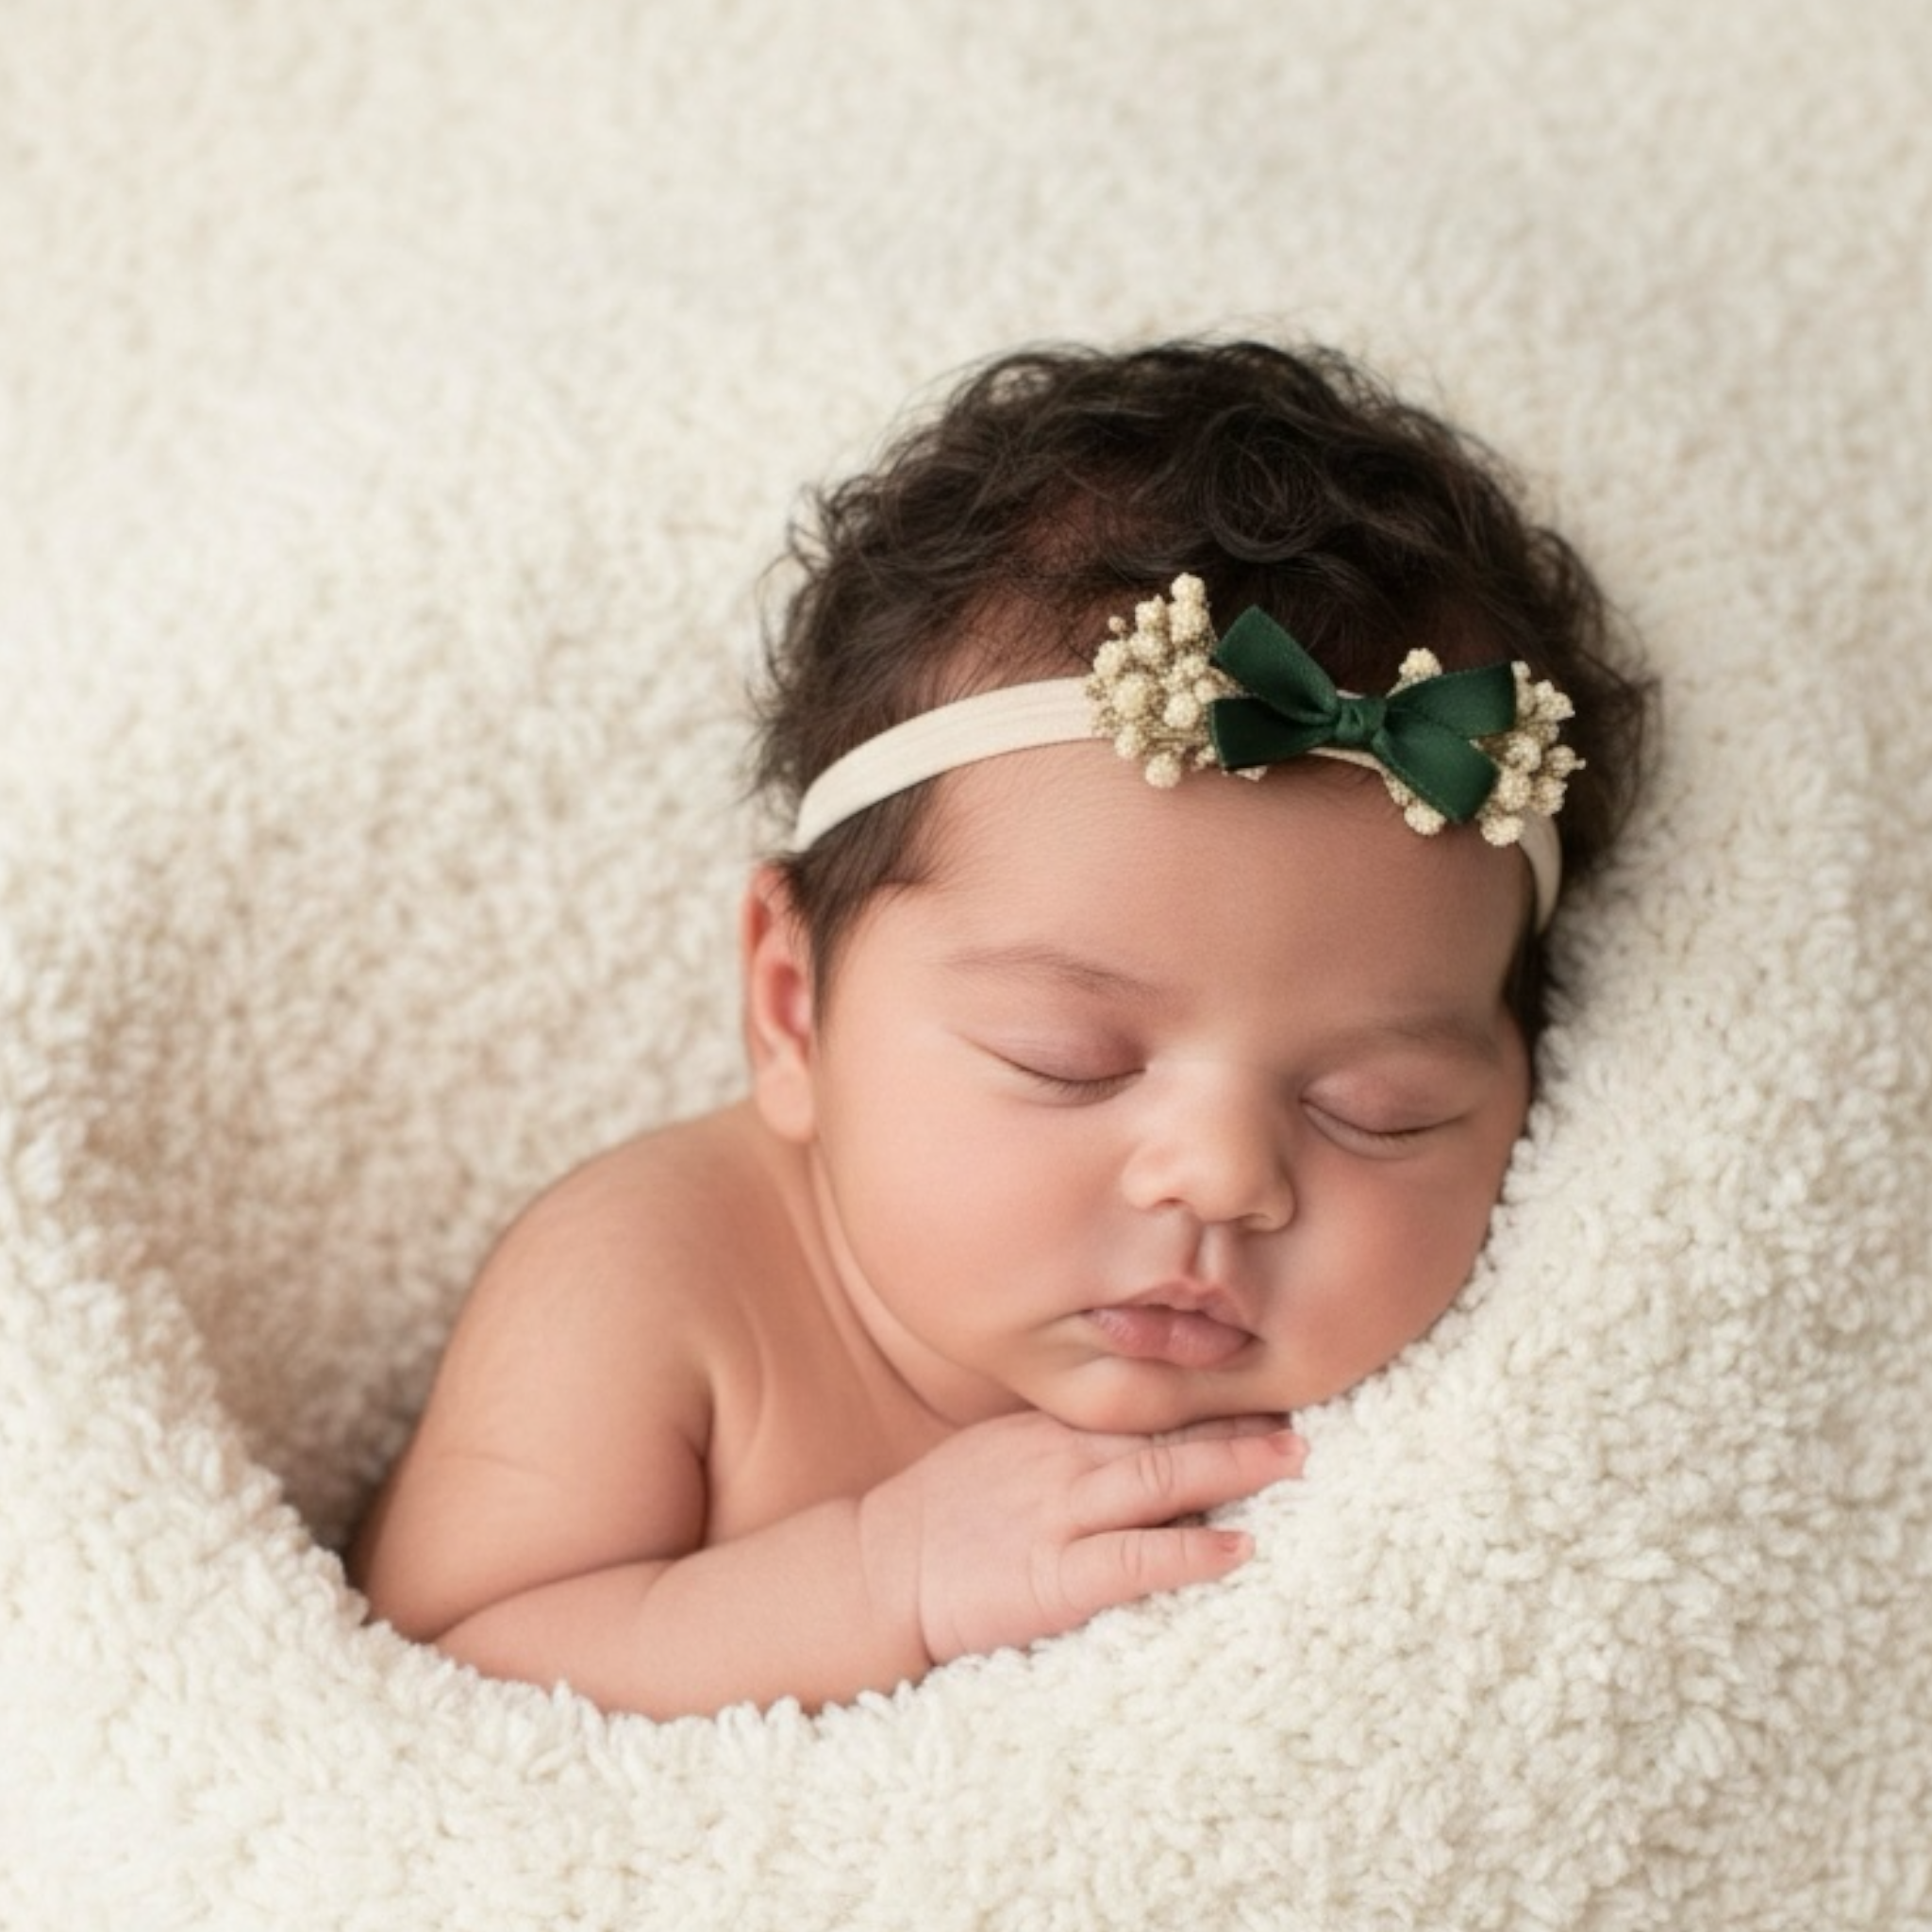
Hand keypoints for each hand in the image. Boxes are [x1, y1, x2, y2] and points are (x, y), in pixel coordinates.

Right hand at [857, 1411, 1305, 1668]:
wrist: (879, 1569)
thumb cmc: (943, 1513)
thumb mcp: (1001, 1449)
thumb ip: (1062, 1433)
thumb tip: (1129, 1425)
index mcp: (1051, 1428)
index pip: (1141, 1397)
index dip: (1205, 1389)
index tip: (1262, 1376)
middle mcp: (1063, 1460)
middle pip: (1164, 1428)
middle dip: (1236, 1419)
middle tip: (1304, 1411)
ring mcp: (1060, 1515)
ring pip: (1159, 1479)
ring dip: (1231, 1467)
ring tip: (1293, 1460)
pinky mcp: (1054, 1578)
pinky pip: (1132, 1560)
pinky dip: (1187, 1551)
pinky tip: (1237, 1548)